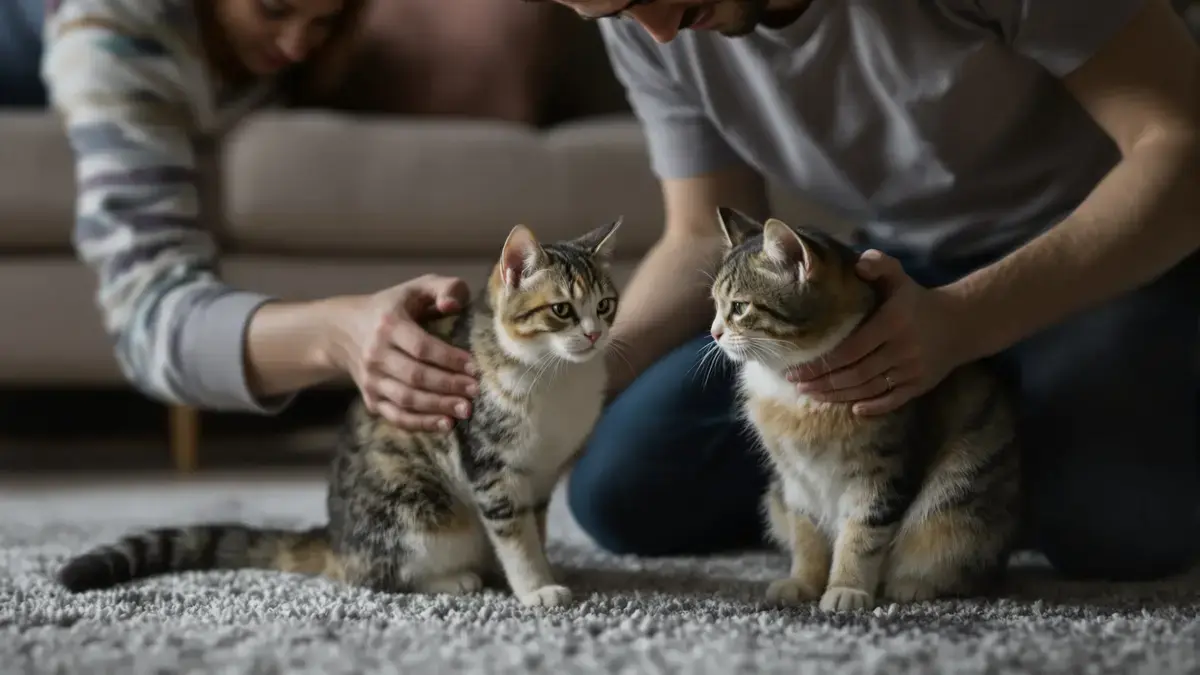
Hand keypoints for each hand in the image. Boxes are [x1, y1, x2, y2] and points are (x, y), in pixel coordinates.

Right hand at [329, 274, 478, 430]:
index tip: (474, 367)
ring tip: (466, 410)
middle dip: (448, 386)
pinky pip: (396, 417)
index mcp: (388, 324)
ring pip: (407, 399)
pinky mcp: (371, 399)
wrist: (345, 329)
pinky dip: (421, 424)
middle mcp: (375, 354)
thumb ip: (445, 288)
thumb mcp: (418, 287)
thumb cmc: (395, 307)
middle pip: (415, 376)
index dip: (449, 359)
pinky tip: (446, 425)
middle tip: (475, 391)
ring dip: (438, 407)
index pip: (421, 346)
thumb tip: (451, 306)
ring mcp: (371, 379)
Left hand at [786, 250, 966, 414]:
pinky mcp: (921, 386)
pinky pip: (893, 400)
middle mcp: (902, 350)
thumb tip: (857, 264)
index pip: (851, 349)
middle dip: (823, 383)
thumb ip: (879, 265)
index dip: (821, 363)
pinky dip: (873, 406)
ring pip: (869, 389)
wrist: (962, 323)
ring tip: (813, 395)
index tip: (796, 369)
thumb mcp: (899, 277)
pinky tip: (853, 410)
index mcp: (892, 323)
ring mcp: (912, 371)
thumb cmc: (917, 300)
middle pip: (855, 374)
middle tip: (797, 385)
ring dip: (839, 396)